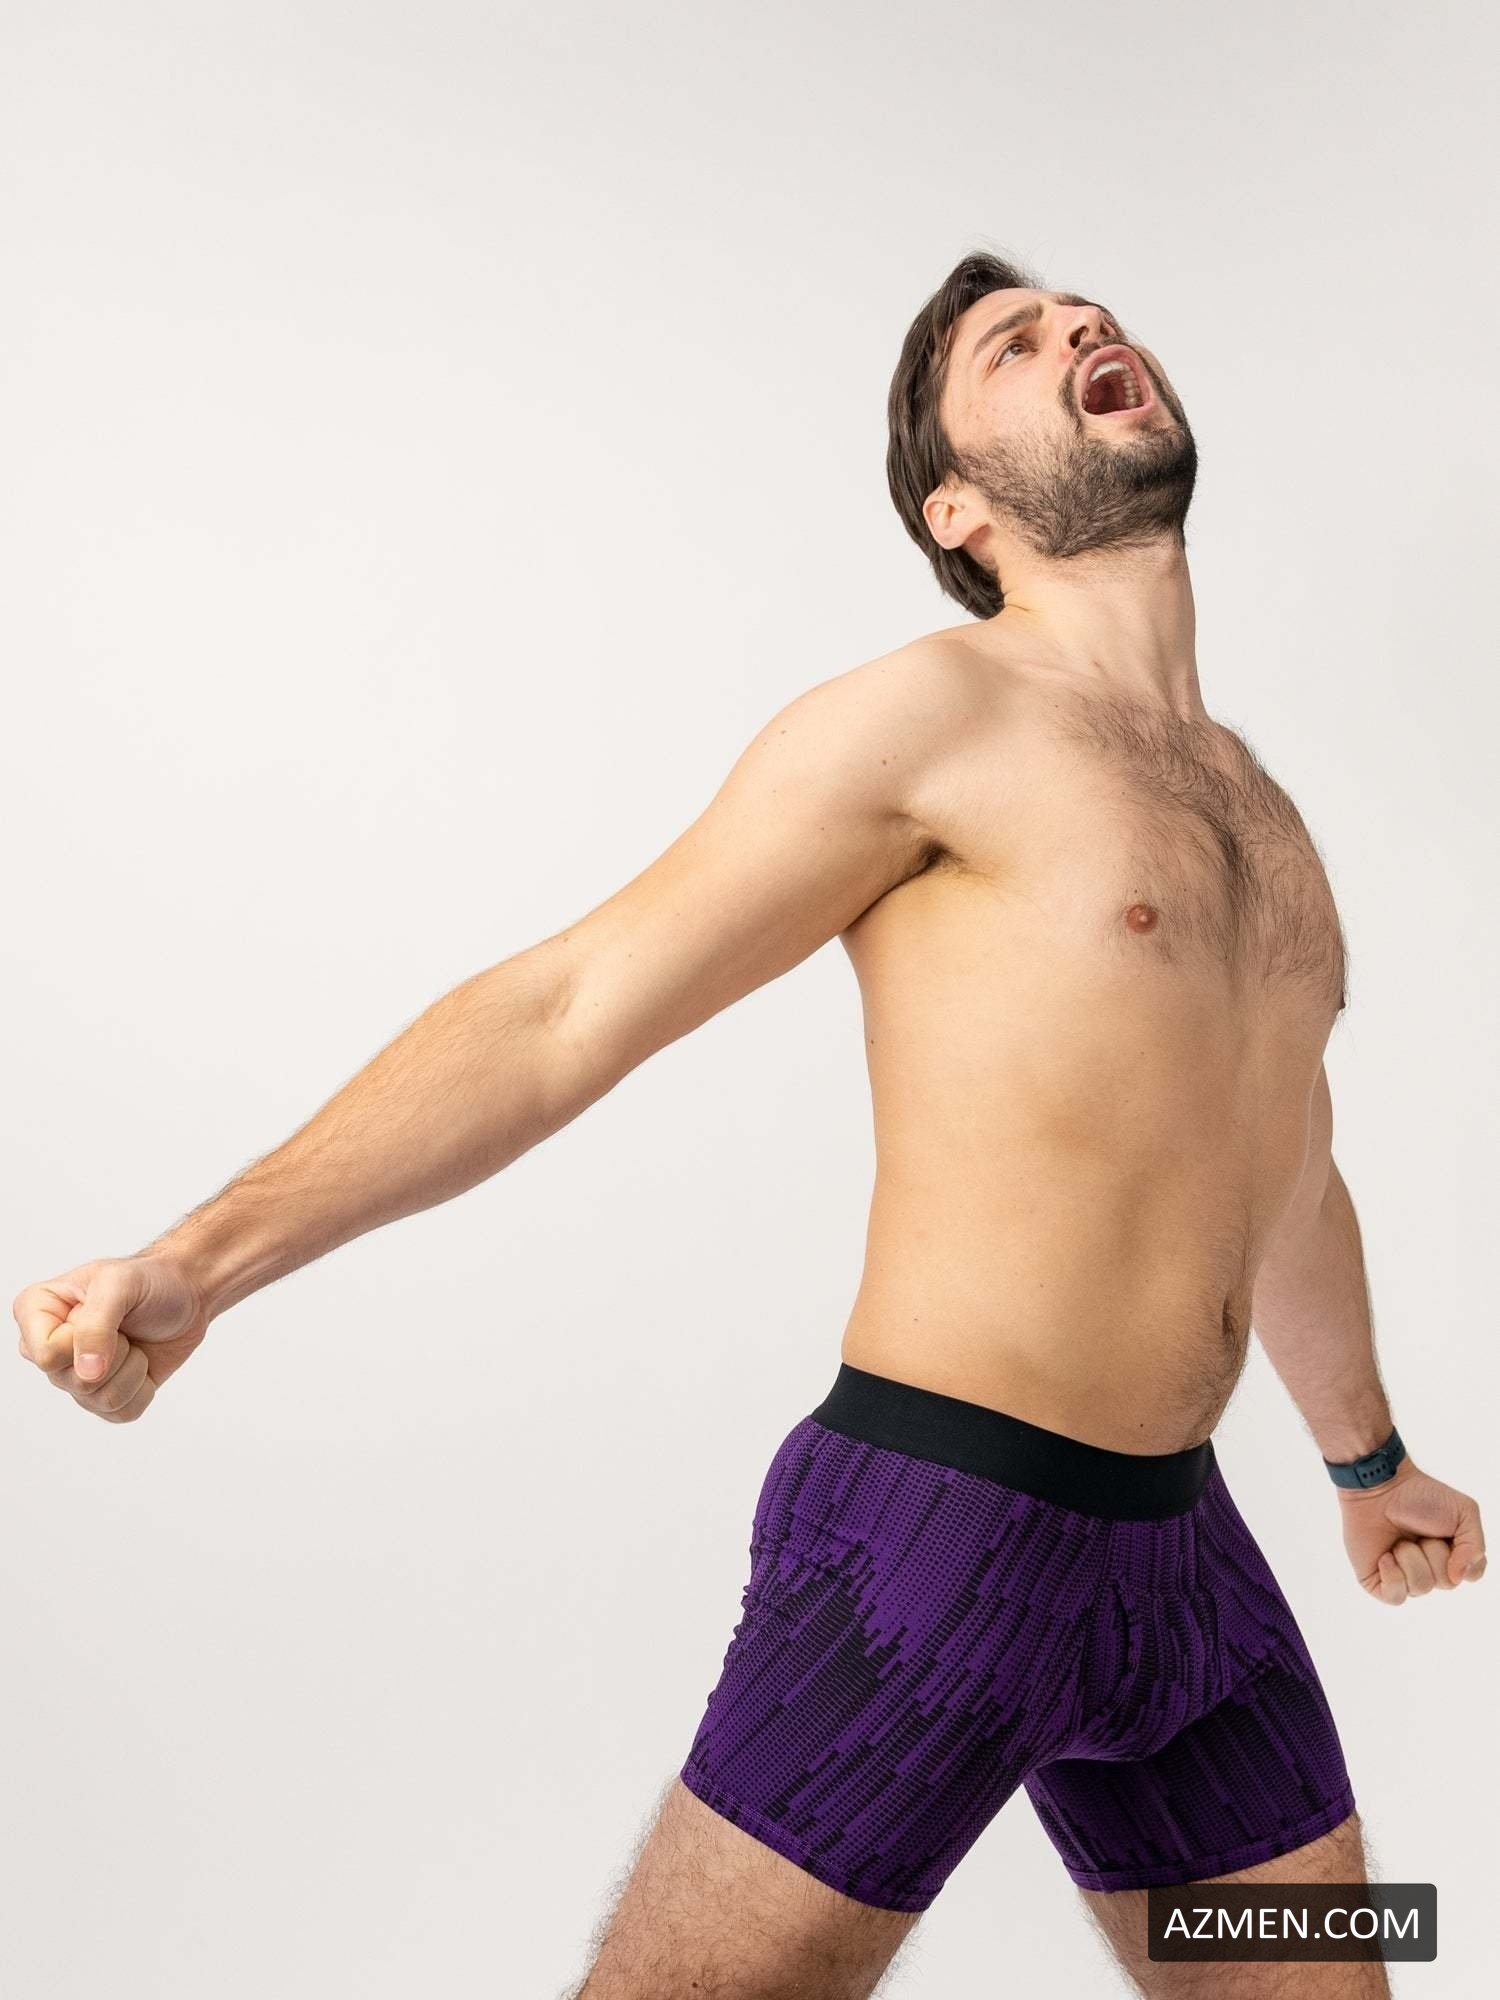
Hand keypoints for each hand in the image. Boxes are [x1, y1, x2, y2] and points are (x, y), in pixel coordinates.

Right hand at [13, 1254, 209, 1423]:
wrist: (185, 1293)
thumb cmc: (148, 1280)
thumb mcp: (119, 1283)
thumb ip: (95, 1324)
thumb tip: (87, 1374)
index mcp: (36, 1311)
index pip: (47, 1355)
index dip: (85, 1341)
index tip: (105, 1312)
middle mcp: (47, 1348)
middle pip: (74, 1382)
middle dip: (116, 1354)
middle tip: (124, 1326)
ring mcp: (72, 1376)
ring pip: (98, 1401)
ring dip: (132, 1370)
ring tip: (133, 1342)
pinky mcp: (102, 1396)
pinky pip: (120, 1413)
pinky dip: (143, 1388)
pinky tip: (141, 1362)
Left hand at [1337, 1460, 1485, 1603]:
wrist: (1379, 1485)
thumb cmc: (1420, 1495)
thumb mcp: (1464, 1512)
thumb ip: (1474, 1547)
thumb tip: (1459, 1578)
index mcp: (1452, 1557)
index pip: (1472, 1575)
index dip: (1463, 1556)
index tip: (1447, 1533)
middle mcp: (1430, 1570)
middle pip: (1446, 1582)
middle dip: (1433, 1551)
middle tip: (1418, 1531)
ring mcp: (1404, 1577)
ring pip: (1421, 1587)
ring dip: (1410, 1557)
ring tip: (1399, 1539)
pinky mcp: (1378, 1581)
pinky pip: (1395, 1597)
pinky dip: (1393, 1575)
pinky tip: (1385, 1556)